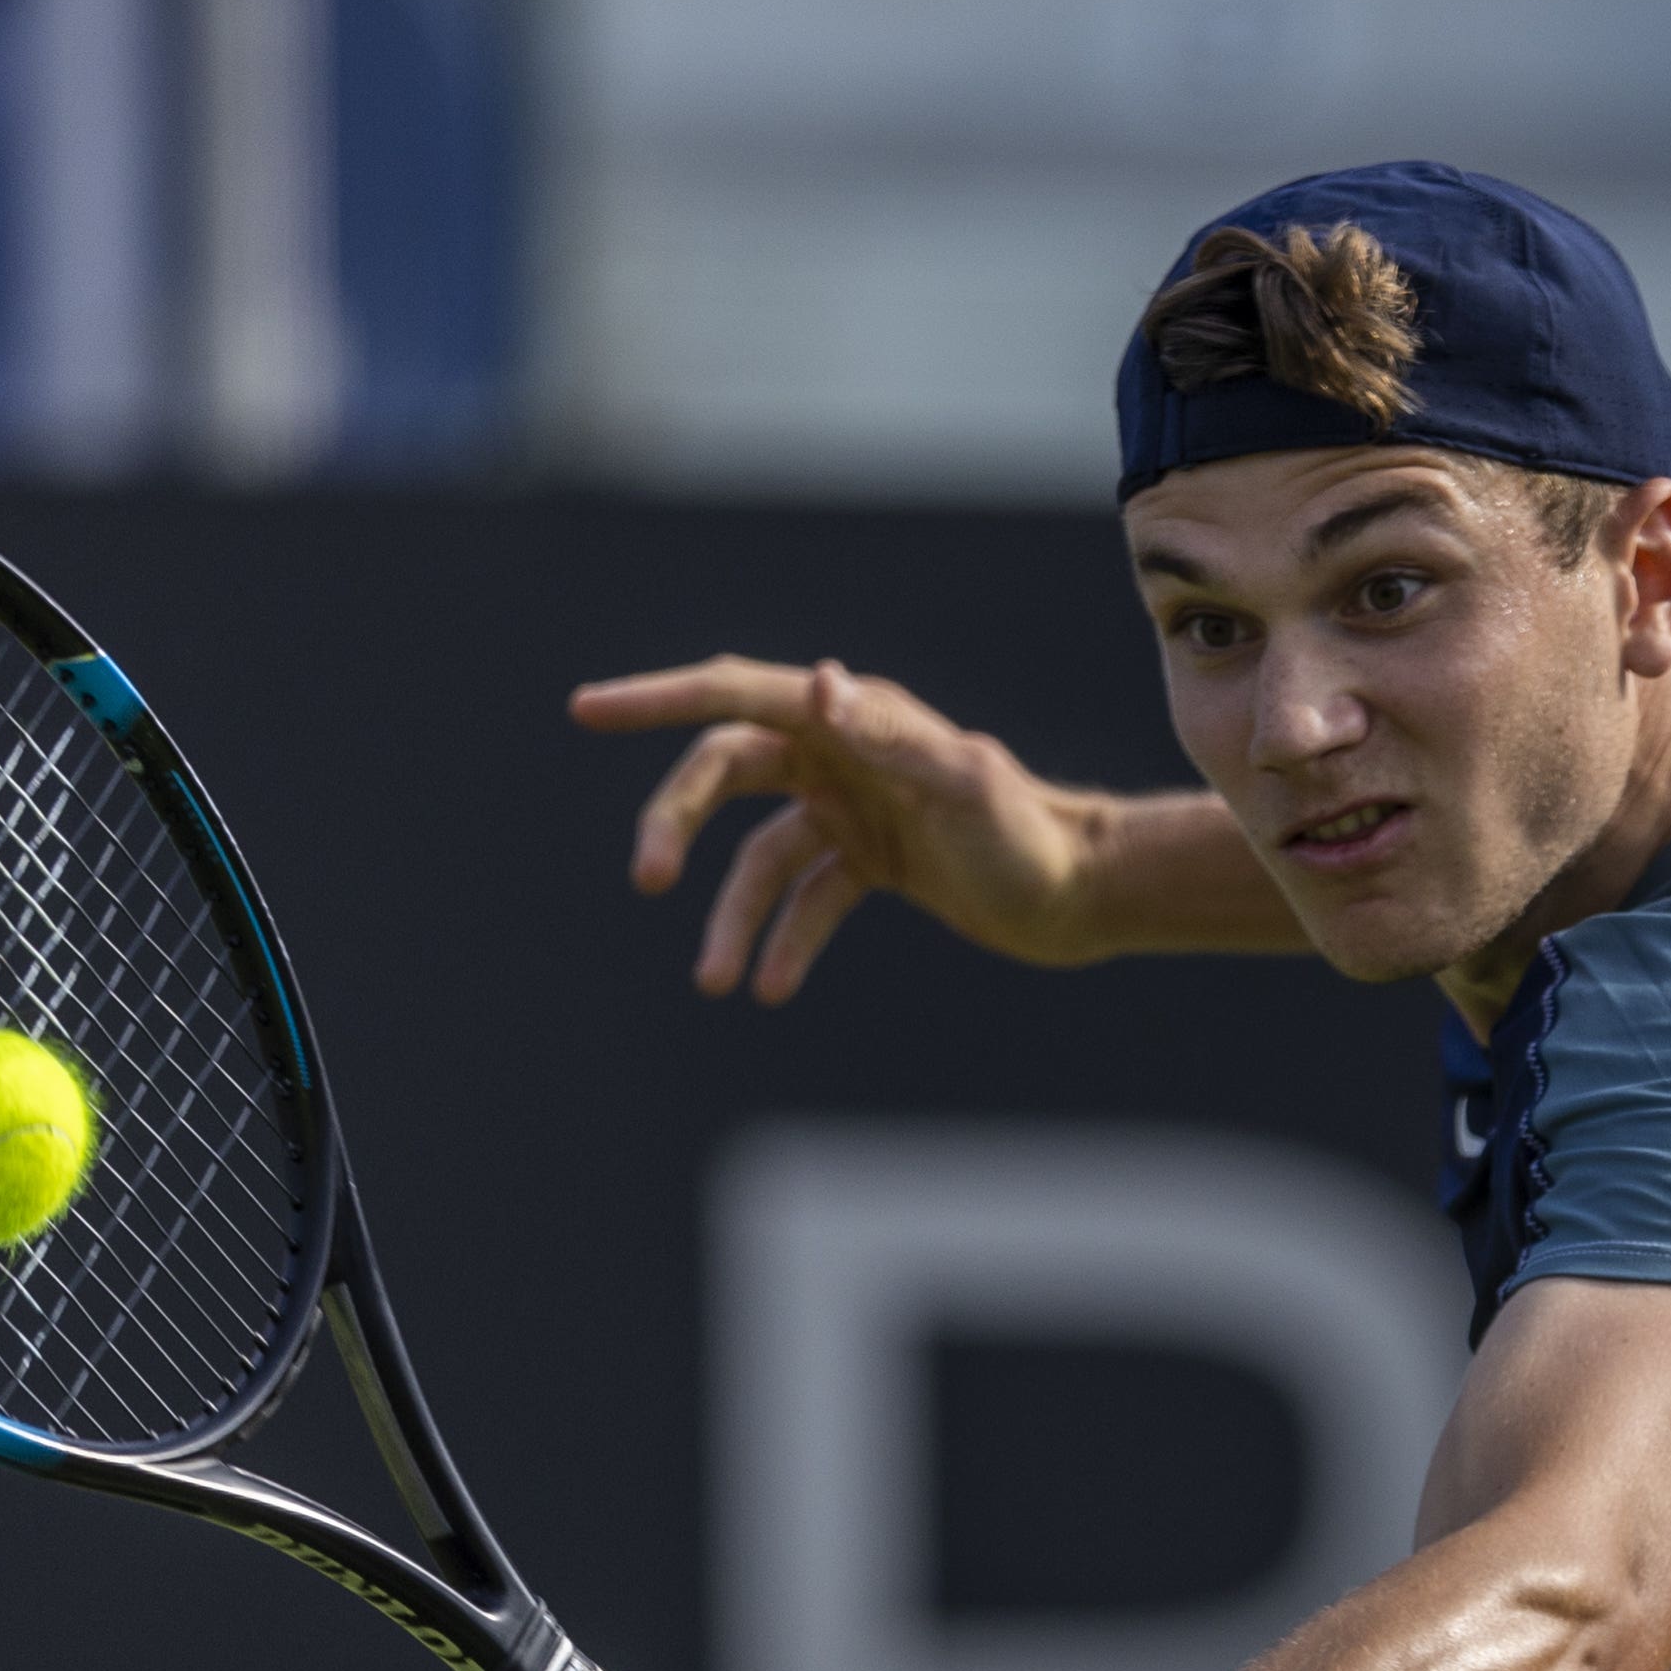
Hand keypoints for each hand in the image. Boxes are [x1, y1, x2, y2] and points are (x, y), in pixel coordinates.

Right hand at [571, 655, 1100, 1001]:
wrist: (1083, 893)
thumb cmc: (1028, 835)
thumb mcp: (960, 785)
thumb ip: (888, 737)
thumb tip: (817, 684)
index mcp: (854, 718)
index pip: (738, 695)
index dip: (659, 699)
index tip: (587, 709)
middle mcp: (843, 754)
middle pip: (726, 772)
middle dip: (678, 822)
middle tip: (646, 879)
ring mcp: (853, 808)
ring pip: (758, 855)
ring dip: (730, 916)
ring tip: (717, 982)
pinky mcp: (870, 861)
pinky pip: (804, 899)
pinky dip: (784, 940)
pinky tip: (772, 986)